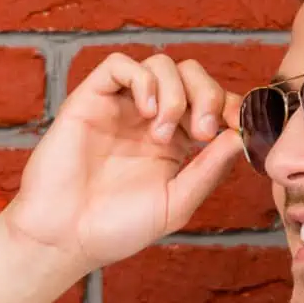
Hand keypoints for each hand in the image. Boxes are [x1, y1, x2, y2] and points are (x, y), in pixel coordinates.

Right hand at [0, 52, 245, 275]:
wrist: (65, 238)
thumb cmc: (116, 229)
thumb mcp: (177, 204)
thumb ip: (209, 170)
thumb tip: (239, 135)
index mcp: (177, 142)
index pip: (212, 102)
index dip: (230, 106)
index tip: (237, 126)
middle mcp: (150, 119)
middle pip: (191, 74)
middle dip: (207, 95)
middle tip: (203, 132)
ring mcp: (120, 107)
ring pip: (160, 64)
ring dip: (175, 92)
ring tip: (162, 134)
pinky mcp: (90, 100)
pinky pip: (119, 64)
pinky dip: (142, 79)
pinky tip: (146, 112)